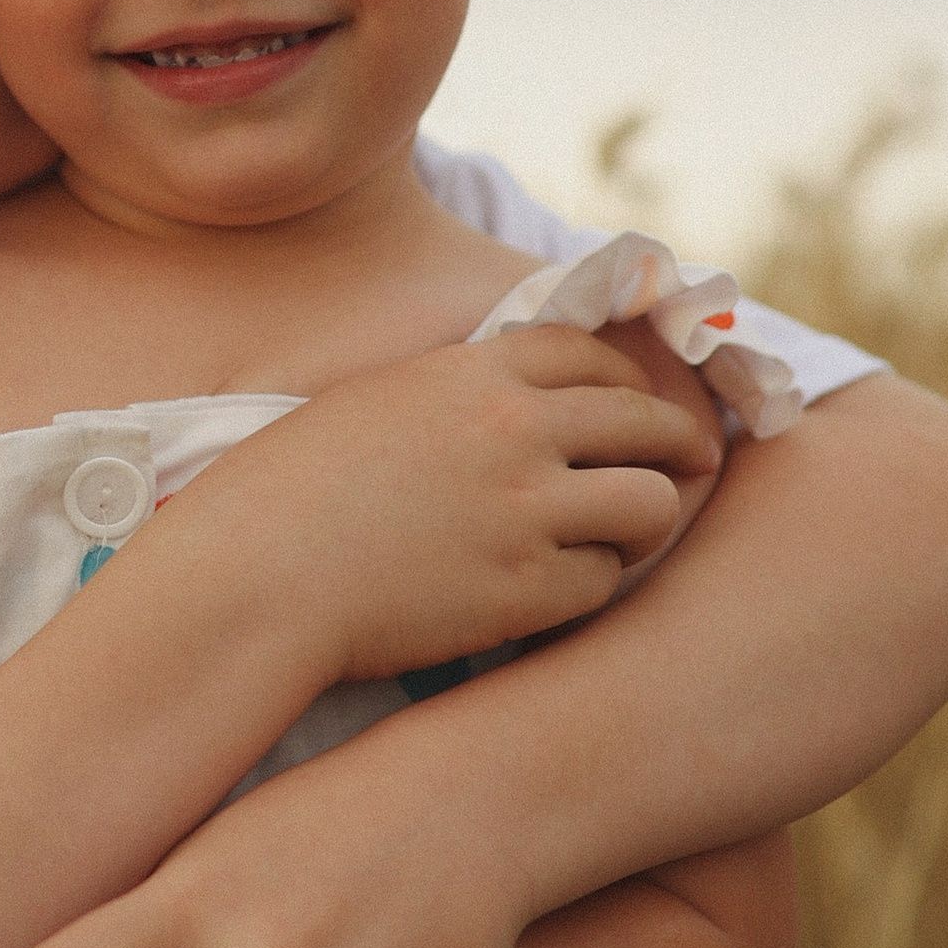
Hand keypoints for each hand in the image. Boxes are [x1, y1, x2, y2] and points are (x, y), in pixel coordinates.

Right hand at [200, 324, 718, 692]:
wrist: (252, 577)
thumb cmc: (284, 493)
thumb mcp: (373, 403)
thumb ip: (454, 393)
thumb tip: (510, 396)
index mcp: (472, 373)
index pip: (592, 356)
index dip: (632, 380)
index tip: (645, 403)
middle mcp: (514, 431)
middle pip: (645, 422)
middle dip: (678, 443)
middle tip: (694, 463)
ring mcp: (525, 511)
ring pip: (650, 505)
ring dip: (645, 519)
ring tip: (628, 535)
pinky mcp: (524, 592)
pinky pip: (603, 583)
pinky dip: (593, 585)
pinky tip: (561, 588)